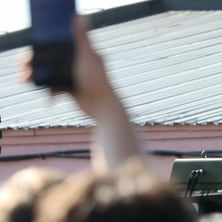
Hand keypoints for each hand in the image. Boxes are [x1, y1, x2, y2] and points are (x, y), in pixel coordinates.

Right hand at [22, 16, 142, 172]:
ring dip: (39, 76)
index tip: (32, 49)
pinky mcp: (73, 89)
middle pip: (54, 58)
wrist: (103, 109)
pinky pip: (56, 86)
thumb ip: (82, 38)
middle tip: (23, 65)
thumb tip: (80, 16)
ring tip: (25, 79)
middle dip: (37, 62)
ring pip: (53, 72)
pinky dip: (49, 90)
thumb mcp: (87, 57)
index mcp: (85, 52)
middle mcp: (81, 62)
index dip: (45, 45)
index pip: (61, 44)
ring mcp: (76, 76)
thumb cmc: (98, 82)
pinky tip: (48, 96)